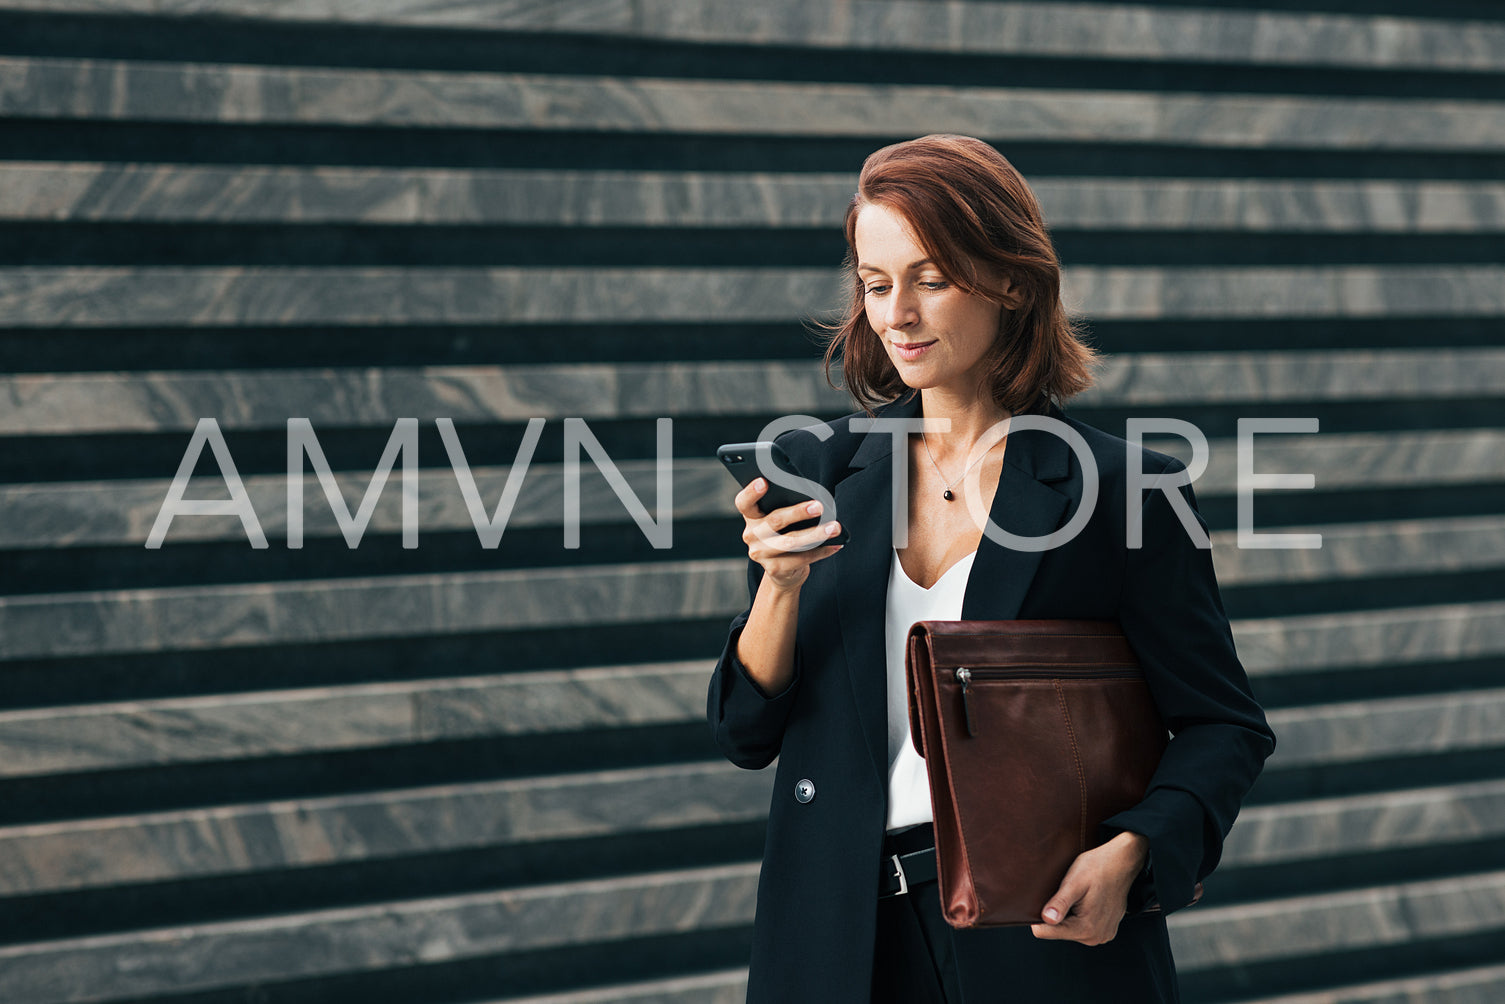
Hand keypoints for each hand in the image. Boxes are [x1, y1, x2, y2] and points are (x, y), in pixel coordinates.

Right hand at [734, 478, 843, 591]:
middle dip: (798, 513)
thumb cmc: (785, 535)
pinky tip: (835, 544)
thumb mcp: (781, 520)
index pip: (744, 502)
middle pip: (774, 521)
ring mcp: (761, 554)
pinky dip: (821, 551)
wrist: (782, 572)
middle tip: (819, 506)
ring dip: (816, 534)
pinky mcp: (774, 569)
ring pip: (790, 542)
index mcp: (751, 517)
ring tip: (834, 527)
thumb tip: (813, 503)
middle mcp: (751, 535)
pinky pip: (801, 558)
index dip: (751, 492)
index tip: (764, 481)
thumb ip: (786, 508)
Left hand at [1030, 831, 1149, 945]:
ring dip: (1068, 915)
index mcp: (1086, 928)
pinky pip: (1082, 927)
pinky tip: (1086, 900)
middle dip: (1056, 914)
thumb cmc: (1097, 868)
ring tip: (1079, 896)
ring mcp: (1102, 936)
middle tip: (1067, 893)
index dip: (1039, 916)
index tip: (1046, 899)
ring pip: (1069, 929)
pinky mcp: (1106, 931)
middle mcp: (1095, 938)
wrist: (1122, 863)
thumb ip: (1060, 902)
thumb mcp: (1074, 882)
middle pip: (1058, 931)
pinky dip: (1079, 915)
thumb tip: (1046, 919)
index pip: (1045, 932)